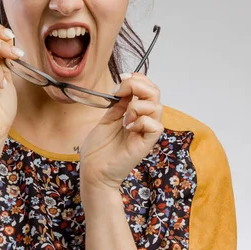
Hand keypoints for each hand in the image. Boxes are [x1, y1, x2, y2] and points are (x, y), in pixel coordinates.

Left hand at [78, 72, 164, 191]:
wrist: (93, 170)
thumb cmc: (98, 149)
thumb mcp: (107, 119)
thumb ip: (119, 104)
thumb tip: (126, 88)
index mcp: (136, 114)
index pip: (149, 90)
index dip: (139, 80)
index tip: (122, 79)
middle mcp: (144, 121)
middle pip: (156, 94)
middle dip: (140, 86)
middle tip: (121, 90)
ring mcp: (146, 133)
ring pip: (157, 107)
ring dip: (137, 105)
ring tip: (124, 117)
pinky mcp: (146, 144)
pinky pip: (155, 126)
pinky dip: (141, 121)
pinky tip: (128, 127)